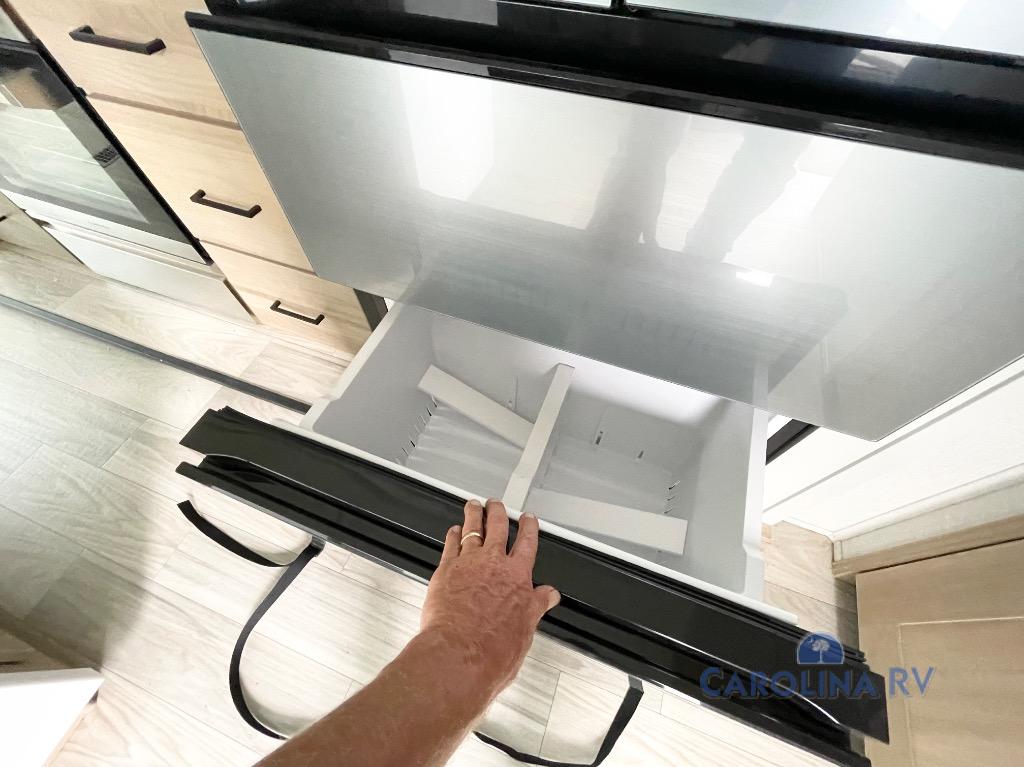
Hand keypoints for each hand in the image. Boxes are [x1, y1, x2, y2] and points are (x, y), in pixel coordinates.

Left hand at [420, 499, 559, 696]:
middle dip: (498, 513)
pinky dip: (453, 534)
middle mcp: (493, 564)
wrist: (459, 655)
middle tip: (496, 504)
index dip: (528, 528)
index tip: (528, 519)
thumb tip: (549, 596)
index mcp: (517, 577)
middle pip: (497, 528)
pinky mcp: (445, 570)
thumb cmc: (492, 650)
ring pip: (472, 530)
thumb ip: (536, 606)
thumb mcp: (526, 630)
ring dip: (474, 515)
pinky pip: (450, 544)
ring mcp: (467, 564)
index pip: (527, 543)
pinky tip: (454, 530)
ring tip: (474, 505)